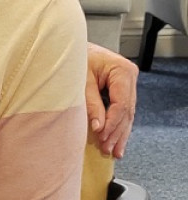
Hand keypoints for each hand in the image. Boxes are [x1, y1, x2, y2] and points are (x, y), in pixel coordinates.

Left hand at [85, 43, 137, 158]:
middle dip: (117, 132)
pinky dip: (118, 127)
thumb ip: (91, 104)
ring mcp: (128, 83)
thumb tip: (99, 127)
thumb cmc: (75, 59)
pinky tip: (118, 142)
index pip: (121, 104)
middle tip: (108, 149)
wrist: (70, 47)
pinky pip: (122, 112)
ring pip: (127, 114)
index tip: (102, 137)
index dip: (112, 123)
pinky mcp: (122, 89)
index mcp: (122, 70)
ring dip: (120, 134)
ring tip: (115, 152)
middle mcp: (129, 76)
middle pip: (126, 111)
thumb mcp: (81, 81)